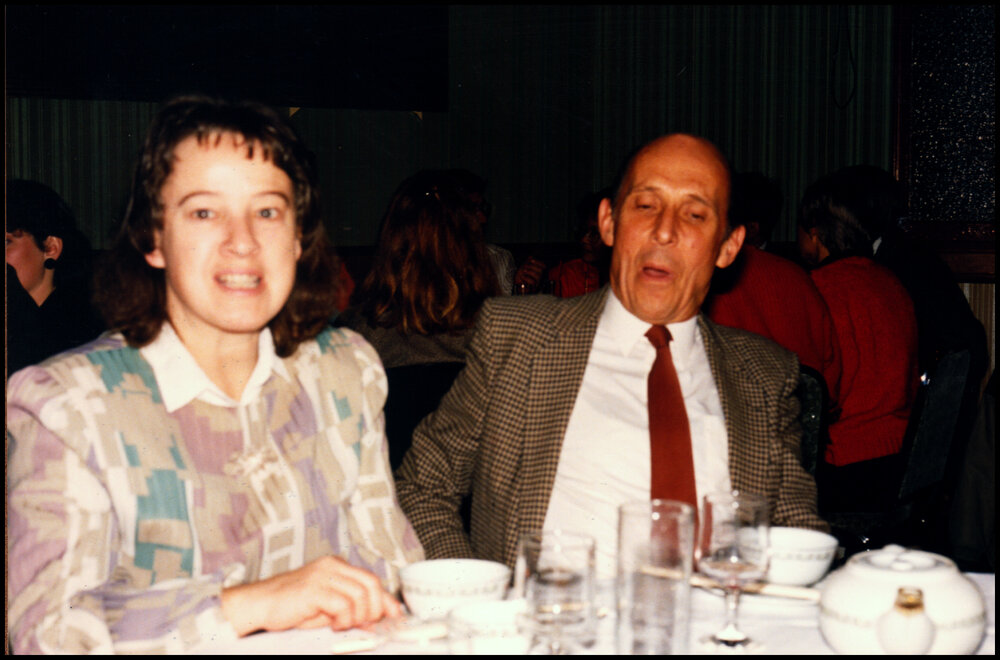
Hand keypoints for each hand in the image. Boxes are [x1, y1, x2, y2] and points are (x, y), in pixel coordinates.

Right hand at [221, 555, 401, 635]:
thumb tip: (375, 619)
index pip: (371, 580)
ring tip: (342, 625)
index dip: (386, 600)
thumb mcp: (326, 607)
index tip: (395, 617)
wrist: (258, 604)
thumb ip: (350, 608)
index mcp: (337, 566)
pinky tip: (333, 624)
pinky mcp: (313, 588)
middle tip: (365, 625)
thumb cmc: (290, 607)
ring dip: (357, 616)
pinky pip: (342, 604)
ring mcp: (323, 575)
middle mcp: (332, 566)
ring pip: (360, 594)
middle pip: (371, 584)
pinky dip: (343, 619)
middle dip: (374, 609)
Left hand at [514, 256, 546, 291]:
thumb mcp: (523, 267)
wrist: (517, 285)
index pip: (543, 266)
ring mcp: (537, 282)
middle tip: (525, 266)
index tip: (531, 260)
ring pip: (538, 276)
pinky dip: (526, 278)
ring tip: (523, 271)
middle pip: (541, 270)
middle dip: (532, 267)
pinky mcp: (533, 287)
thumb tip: (531, 257)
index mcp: (539, 271)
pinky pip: (532, 282)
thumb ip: (527, 262)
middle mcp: (540, 277)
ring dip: (529, 272)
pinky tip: (522, 276)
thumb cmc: (521, 276)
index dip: (538, 262)